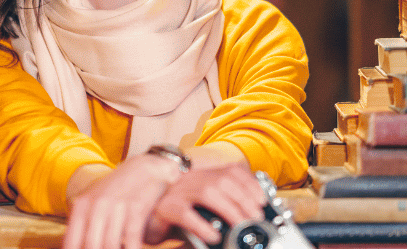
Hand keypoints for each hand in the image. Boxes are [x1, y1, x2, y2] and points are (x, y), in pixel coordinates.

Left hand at [62, 154, 184, 248]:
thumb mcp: (94, 200)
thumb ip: (82, 223)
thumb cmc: (117, 190)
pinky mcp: (136, 208)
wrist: (145, 168)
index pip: (72, 242)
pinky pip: (131, 239)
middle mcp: (96, 205)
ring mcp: (116, 206)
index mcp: (82, 205)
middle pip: (90, 246)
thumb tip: (71, 246)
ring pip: (109, 245)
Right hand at [143, 162, 267, 245]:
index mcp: (202, 175)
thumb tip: (250, 215)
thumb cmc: (177, 215)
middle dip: (243, 198)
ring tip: (240, 225)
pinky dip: (202, 224)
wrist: (144, 218)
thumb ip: (223, 205)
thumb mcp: (204, 207)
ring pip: (207, 191)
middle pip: (222, 180)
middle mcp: (190, 178)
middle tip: (254, 217)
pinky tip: (213, 235)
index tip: (262, 199)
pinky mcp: (164, 208)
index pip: (230, 170)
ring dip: (229, 208)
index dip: (249, 182)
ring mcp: (176, 191)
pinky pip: (185, 213)